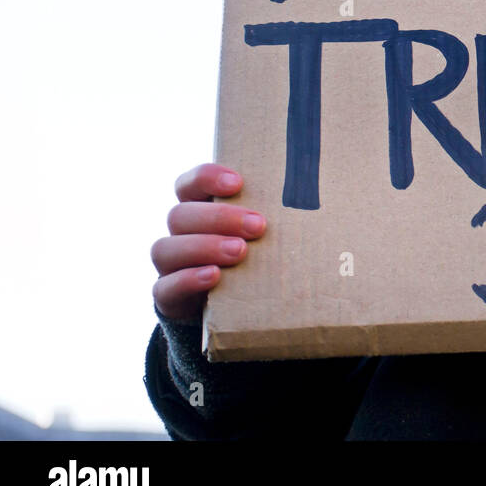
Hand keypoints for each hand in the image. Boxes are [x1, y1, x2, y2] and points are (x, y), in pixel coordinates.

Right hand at [151, 164, 265, 321]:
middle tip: (258, 225)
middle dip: (219, 218)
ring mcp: (171, 265)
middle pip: (180, 215)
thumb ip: (280, 209)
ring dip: (205, 247)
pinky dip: (189, 280)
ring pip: (167, 249)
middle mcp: (181, 233)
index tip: (238, 183)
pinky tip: (215, 276)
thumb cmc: (260, 253)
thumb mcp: (267, 229)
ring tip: (241, 251)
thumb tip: (319, 190)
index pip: (190, 183)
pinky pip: (166, 287)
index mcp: (200, 208)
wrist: (238, 306)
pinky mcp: (169, 296)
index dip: (207, 178)